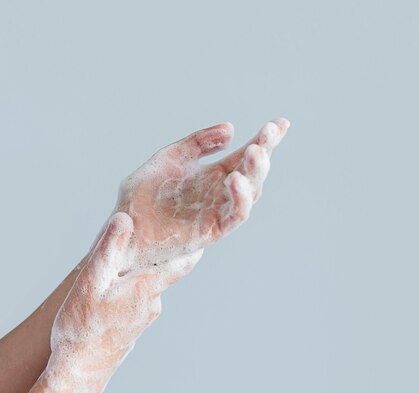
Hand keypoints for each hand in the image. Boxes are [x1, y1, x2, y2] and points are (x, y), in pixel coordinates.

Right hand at [43, 212, 201, 392]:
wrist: (78, 371)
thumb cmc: (83, 327)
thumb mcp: (91, 282)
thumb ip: (109, 249)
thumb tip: (125, 218)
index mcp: (147, 288)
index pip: (181, 264)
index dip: (191, 248)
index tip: (202, 234)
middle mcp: (152, 303)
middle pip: (161, 273)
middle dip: (154, 258)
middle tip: (146, 240)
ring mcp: (144, 318)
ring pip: (146, 288)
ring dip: (136, 278)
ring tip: (117, 268)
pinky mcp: (133, 328)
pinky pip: (136, 302)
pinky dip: (129, 293)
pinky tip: (110, 294)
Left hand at [114, 118, 289, 266]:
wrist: (126, 233)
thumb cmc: (144, 198)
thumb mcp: (169, 158)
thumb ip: (198, 142)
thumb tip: (231, 129)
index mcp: (214, 173)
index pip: (246, 154)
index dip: (265, 139)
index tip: (281, 122)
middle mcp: (222, 191)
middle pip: (253, 170)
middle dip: (263, 150)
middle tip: (267, 133)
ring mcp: (220, 210)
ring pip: (251, 192)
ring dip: (255, 172)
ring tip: (255, 152)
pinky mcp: (213, 230)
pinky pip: (235, 215)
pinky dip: (241, 198)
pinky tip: (237, 180)